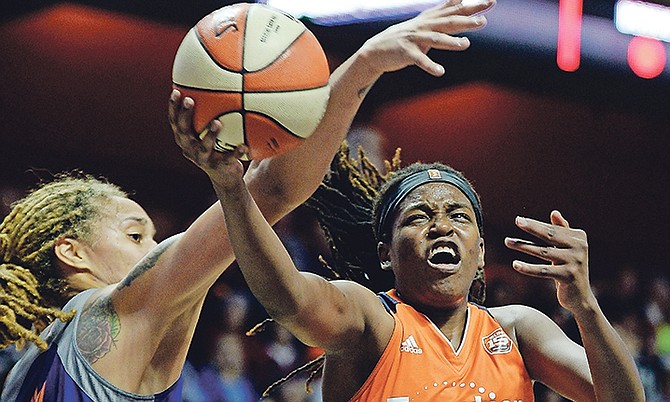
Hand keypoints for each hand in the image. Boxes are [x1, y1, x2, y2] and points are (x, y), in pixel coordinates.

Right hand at [168, 89, 246, 189]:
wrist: (224, 178)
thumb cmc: (217, 149)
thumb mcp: (210, 133)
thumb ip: (211, 115)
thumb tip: (221, 87)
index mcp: (185, 139)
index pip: (175, 122)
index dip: (173, 108)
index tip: (176, 91)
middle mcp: (190, 149)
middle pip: (183, 131)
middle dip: (185, 116)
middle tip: (190, 101)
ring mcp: (203, 159)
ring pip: (204, 146)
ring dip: (209, 134)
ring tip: (217, 122)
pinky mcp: (217, 167)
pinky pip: (227, 158)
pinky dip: (235, 152)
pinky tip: (244, 145)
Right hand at [358, 0, 494, 76]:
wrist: (376, 50)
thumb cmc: (404, 38)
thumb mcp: (424, 22)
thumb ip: (442, 14)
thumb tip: (459, 1)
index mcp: (430, 19)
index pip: (454, 10)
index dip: (472, 6)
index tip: (491, 2)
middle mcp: (424, 26)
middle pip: (448, 22)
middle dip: (466, 21)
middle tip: (483, 21)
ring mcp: (414, 39)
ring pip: (435, 39)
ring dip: (451, 42)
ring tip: (466, 45)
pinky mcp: (406, 54)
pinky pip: (420, 60)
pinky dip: (430, 66)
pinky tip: (440, 71)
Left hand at [504, 210, 596, 313]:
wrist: (580, 296)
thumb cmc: (569, 268)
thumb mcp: (568, 249)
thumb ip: (562, 231)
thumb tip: (554, 212)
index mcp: (579, 237)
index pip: (552, 229)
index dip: (535, 224)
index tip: (519, 220)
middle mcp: (580, 247)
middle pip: (550, 236)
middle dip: (531, 227)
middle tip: (517, 220)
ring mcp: (575, 262)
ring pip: (543, 252)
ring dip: (523, 246)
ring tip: (507, 241)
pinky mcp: (568, 276)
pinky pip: (543, 270)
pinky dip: (528, 268)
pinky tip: (515, 264)